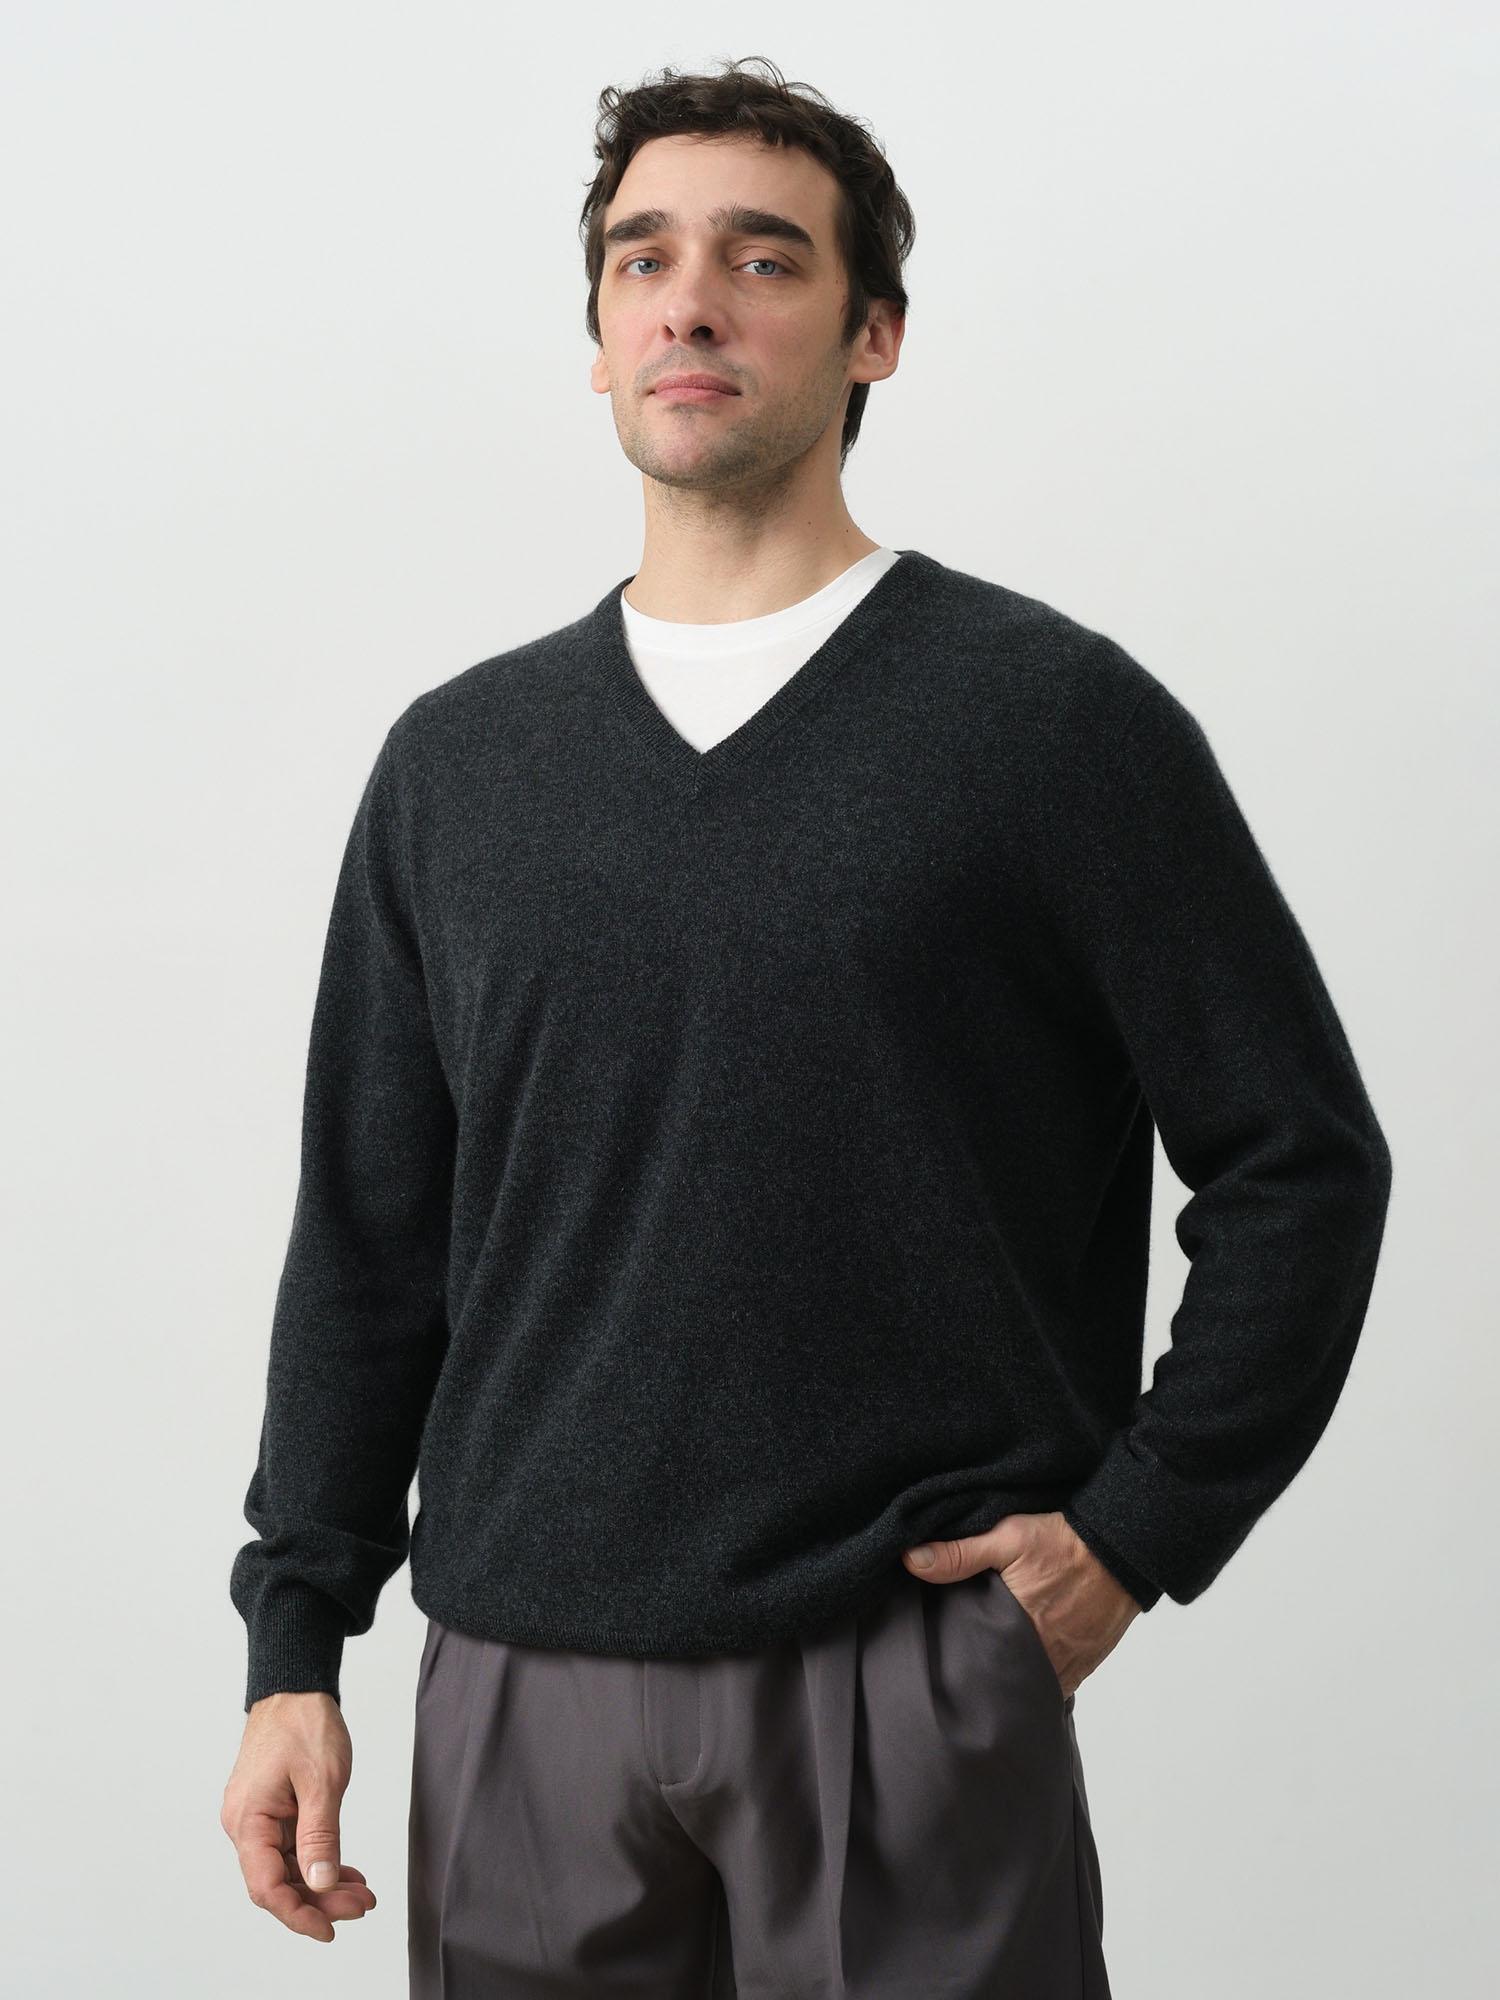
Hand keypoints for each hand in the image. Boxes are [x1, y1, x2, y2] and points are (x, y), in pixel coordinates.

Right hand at [220, 1690, 376, 1942]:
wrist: (295, 1686)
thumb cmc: (304, 1723)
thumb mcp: (322, 1781)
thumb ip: (320, 1836)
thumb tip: (319, 1885)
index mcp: (248, 1820)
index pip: (267, 1887)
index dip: (299, 1914)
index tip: (331, 1928)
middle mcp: (245, 1824)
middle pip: (278, 1882)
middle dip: (319, 1901)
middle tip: (362, 1906)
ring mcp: (257, 1818)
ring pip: (288, 1868)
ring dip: (322, 1884)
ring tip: (361, 1893)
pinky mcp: (271, 1811)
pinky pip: (292, 1849)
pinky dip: (319, 1862)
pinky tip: (346, 1872)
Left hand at [903, 1511, 1141, 1698]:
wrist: (1122, 1548)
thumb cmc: (1065, 1543)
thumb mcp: (1008, 1537)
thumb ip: (960, 1552)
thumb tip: (911, 1561)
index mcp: (1022, 1632)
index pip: (981, 1668)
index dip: (962, 1669)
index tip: (944, 1667)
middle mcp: (1047, 1658)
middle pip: (1005, 1681)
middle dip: (985, 1677)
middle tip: (963, 1670)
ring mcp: (1068, 1666)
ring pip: (1029, 1685)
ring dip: (1012, 1677)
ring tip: (990, 1668)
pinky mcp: (1084, 1665)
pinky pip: (1054, 1683)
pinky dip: (1038, 1677)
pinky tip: (1021, 1666)